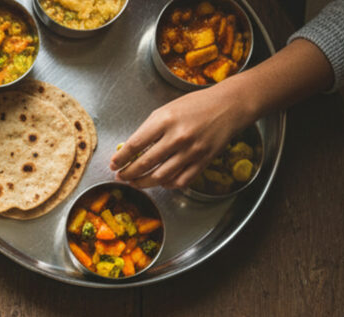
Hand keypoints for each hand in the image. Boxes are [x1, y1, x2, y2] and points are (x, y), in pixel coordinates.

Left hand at [109, 80, 252, 188]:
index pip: (134, 145)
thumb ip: (149, 129)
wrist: (230, 105)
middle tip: (121, 177)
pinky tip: (160, 182)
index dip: (120, 158)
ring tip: (136, 182)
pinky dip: (167, 185)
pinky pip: (180, 181)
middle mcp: (178, 137)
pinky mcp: (203, 161)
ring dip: (143, 183)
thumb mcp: (167, 109)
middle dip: (128, 174)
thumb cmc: (196, 105)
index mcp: (165, 120)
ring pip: (160, 177)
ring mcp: (191, 151)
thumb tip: (130, 150)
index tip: (113, 164)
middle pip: (144, 164)